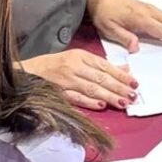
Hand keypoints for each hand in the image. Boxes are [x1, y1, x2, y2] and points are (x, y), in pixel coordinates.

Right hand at [20, 49, 138, 109]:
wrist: (26, 72)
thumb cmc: (54, 66)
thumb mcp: (77, 59)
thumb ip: (100, 66)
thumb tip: (124, 70)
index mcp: (80, 56)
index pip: (105, 66)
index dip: (120, 75)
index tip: (134, 83)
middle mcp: (74, 67)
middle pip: (100, 78)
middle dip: (118, 87)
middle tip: (133, 95)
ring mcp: (65, 80)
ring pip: (91, 88)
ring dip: (109, 96)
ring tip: (123, 102)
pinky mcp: (58, 92)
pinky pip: (76, 97)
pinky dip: (89, 102)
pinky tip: (101, 106)